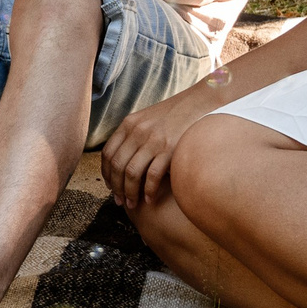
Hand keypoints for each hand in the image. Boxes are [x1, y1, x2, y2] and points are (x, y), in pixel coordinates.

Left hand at [101, 75, 231, 212]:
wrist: (200, 103)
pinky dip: (149, 190)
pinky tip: (150, 199)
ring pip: (131, 173)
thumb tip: (124, 159)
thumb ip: (134, 134)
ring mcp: (154, 140)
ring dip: (129, 192)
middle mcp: (138, 132)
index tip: (110, 187)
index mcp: (129, 124)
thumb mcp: (148, 118)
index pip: (108, 153)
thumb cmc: (175, 114)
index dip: (106, 174)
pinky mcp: (170, 149)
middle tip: (119, 201)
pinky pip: (152, 176)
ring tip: (132, 204)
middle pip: (117, 166)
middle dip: (116, 188)